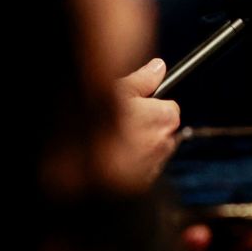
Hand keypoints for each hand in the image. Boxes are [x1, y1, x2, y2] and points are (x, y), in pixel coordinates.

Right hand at [107, 57, 181, 190]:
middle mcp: (165, 144)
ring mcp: (153, 166)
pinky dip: (128, 166)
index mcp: (165, 118)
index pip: (169, 108)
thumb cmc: (98, 124)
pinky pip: (139, 171)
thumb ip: (142, 79)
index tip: (133, 106)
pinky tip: (108, 160)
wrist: (82, 169)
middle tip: (117, 123)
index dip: (150, 106)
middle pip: (161, 131)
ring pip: (150, 152)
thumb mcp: (117, 90)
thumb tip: (158, 67)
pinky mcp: (141, 184)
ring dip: (136, 148)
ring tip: (108, 143)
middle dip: (144, 127)